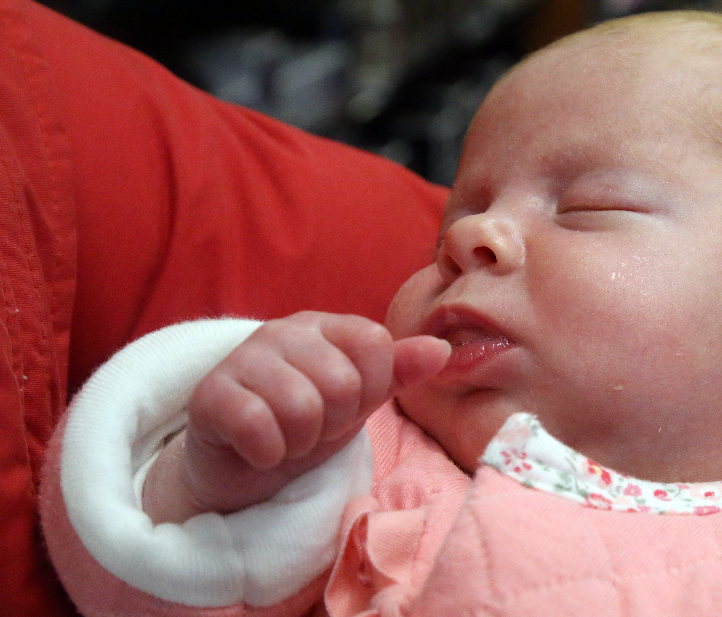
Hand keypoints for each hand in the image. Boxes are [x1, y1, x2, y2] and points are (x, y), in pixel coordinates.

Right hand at [142, 312, 449, 522]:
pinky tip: (260, 449)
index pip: (375, 345)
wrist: (242, 465)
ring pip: (301, 408)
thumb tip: (442, 349)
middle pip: (342, 382)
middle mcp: (284, 331)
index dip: (370, 389)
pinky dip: (268, 453)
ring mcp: (243, 358)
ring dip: (300, 441)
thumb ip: (400, 370)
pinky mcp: (210, 395)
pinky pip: (258, 427)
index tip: (348, 406)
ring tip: (287, 438)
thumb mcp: (362, 400)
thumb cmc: (307, 425)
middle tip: (311, 428)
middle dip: (332, 422)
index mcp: (326, 326)